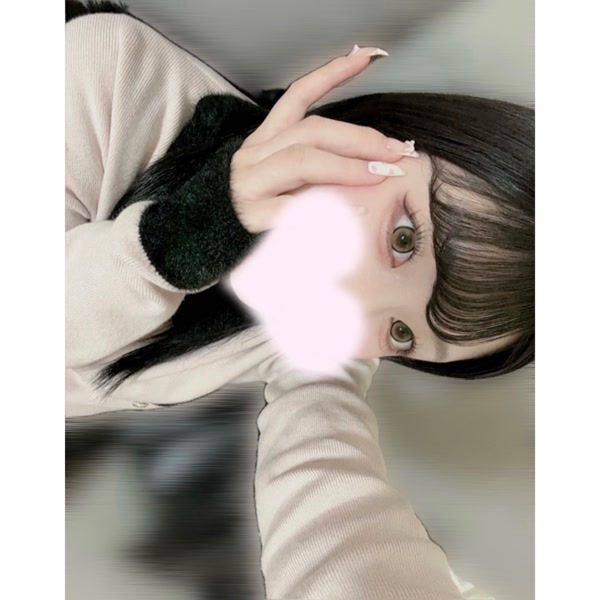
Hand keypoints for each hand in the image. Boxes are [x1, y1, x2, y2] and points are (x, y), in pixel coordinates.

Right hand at [229, 46, 417, 233]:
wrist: (207, 241)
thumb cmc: (252, 214)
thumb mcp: (278, 181)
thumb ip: (311, 168)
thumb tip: (365, 163)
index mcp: (263, 143)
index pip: (297, 98)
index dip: (331, 75)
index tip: (365, 57)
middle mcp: (254, 157)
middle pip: (311, 131)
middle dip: (359, 138)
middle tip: (395, 151)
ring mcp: (250, 184)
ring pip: (303, 160)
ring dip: (348, 166)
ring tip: (379, 175)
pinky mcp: (251, 217)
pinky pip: (295, 209)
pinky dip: (325, 211)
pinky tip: (346, 220)